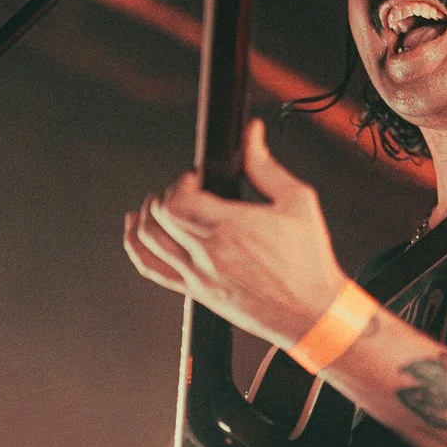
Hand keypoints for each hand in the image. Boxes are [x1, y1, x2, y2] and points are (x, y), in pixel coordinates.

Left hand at [123, 119, 347, 348]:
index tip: (197, 177)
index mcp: (231, 227)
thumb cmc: (308, 261)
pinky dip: (135, 246)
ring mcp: (198, 275)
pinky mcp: (196, 292)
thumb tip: (252, 134)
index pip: (179, 198)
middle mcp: (208, 253)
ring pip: (148, 240)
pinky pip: (151, 268)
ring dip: (147, 214)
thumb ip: (266, 166)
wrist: (311, 312)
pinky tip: (137, 231)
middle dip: (166, 193)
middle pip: (159, 215)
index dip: (182, 181)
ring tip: (161, 203)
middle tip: (186, 189)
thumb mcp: (297, 202)